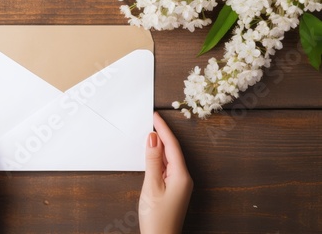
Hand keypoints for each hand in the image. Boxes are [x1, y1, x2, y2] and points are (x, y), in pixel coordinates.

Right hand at [139, 112, 192, 233]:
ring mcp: (179, 184)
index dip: (163, 129)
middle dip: (162, 134)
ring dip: (159, 146)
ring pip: (170, 158)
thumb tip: (153, 139)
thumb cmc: (157, 218)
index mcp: (181, 175)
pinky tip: (152, 155)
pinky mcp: (174, 189)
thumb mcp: (151, 186)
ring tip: (149, 133)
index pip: (172, 145)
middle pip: (172, 150)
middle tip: (151, 120)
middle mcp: (183, 178)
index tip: (155, 116)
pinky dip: (159, 158)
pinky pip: (167, 167)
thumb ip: (152, 161)